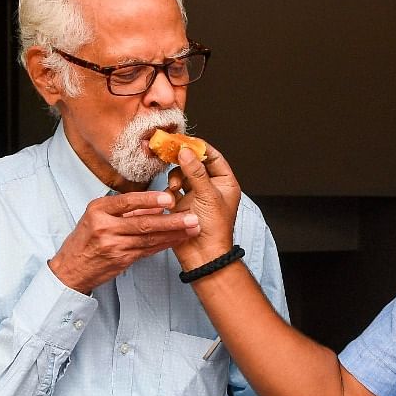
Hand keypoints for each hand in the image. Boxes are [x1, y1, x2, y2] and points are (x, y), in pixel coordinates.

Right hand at [48, 191, 199, 293]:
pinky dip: (164, 244)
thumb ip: (125, 209)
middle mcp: (105, 227)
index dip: (150, 200)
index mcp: (98, 210)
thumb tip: (155, 203)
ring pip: (149, 239)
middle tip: (192, 217)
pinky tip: (178, 239)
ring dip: (173, 234)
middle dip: (171, 221)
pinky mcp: (121, 260)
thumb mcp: (97, 216)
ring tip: (192, 228)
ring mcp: (113, 246)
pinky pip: (147, 250)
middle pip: (143, 223)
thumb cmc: (85, 238)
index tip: (169, 198)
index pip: (127, 201)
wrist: (70, 268)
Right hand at [166, 143, 240, 269]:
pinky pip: (173, 189)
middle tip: (172, 157)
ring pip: (182, 175)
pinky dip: (171, 192)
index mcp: (225, 182)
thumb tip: (186, 151)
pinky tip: (171, 201)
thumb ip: (196, 171)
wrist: (202, 254)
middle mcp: (211, 187)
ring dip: (176, 179)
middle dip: (183, 164)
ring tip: (174, 189)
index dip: (200, 147)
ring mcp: (196, 195)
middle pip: (195, 163)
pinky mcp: (183, 203)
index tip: (185, 141)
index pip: (213, 157)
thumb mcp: (207, 195)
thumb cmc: (213, 228)